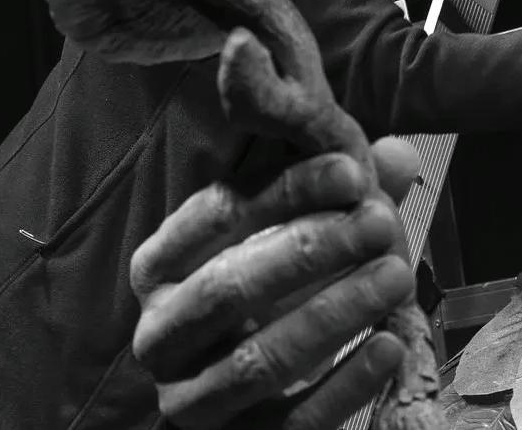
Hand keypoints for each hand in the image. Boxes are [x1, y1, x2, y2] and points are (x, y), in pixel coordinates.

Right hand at [130, 138, 419, 429]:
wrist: (231, 402)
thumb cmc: (259, 297)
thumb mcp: (281, 239)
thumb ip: (332, 199)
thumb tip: (398, 153)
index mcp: (158, 266)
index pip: (218, 213)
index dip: (286, 189)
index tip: (350, 169)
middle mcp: (160, 331)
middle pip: (229, 285)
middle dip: (308, 249)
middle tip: (377, 220)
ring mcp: (189, 397)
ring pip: (259, 358)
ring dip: (334, 313)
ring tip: (396, 276)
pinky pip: (291, 422)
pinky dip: (343, 384)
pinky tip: (389, 346)